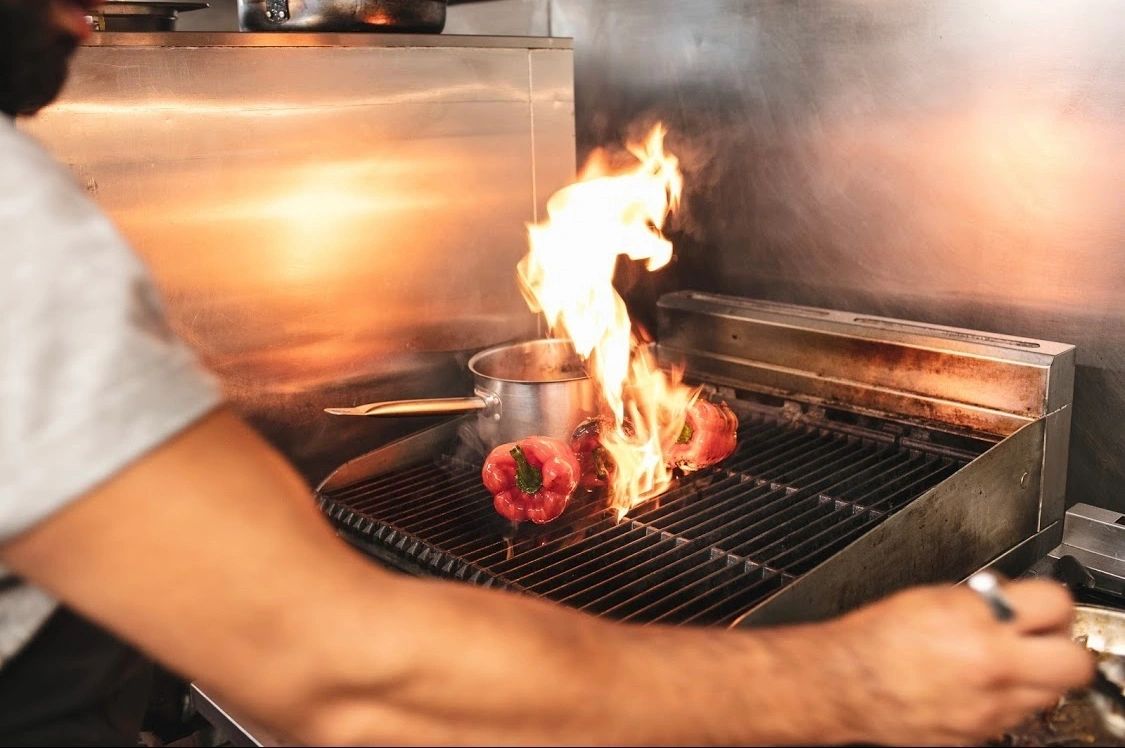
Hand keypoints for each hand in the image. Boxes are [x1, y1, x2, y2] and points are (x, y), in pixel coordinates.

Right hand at [823, 580, 1093, 745]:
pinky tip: (979, 685)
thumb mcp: (930, 599)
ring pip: (1050, 693)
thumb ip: (978, 601)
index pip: (1055, 604)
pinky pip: (1017, 714)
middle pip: (1073, 662)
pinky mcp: (982, 733)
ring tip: (1006, 663)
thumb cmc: (873, 639)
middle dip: (1061, 647)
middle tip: (1041, 638)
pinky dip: (1007, 699)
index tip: (1042, 606)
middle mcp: (992, 664)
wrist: (844, 683)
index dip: (1050, 603)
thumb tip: (1006, 600)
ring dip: (1036, 676)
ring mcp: (991, 705)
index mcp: (976, 620)